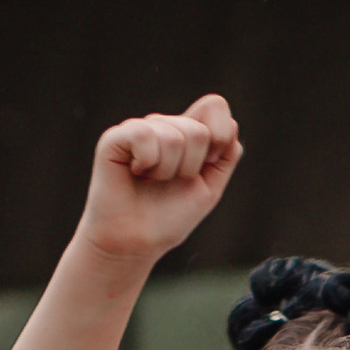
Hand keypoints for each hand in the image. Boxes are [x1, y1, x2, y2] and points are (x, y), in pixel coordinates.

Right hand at [78, 98, 241, 266]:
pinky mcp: (116, 137)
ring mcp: (139, 129)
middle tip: (169, 182)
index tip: (208, 165)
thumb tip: (233, 125)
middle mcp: (163, 126)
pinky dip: (147, 162)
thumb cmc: (168, 219)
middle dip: (190, 167)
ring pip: (173, 137)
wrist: (136, 243)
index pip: (214, 106)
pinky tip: (135, 173)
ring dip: (166, 171)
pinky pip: (144, 136)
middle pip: (198, 130)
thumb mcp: (209, 189)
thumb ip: (226, 158)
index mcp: (186, 133)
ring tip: (151, 181)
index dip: (220, 135)